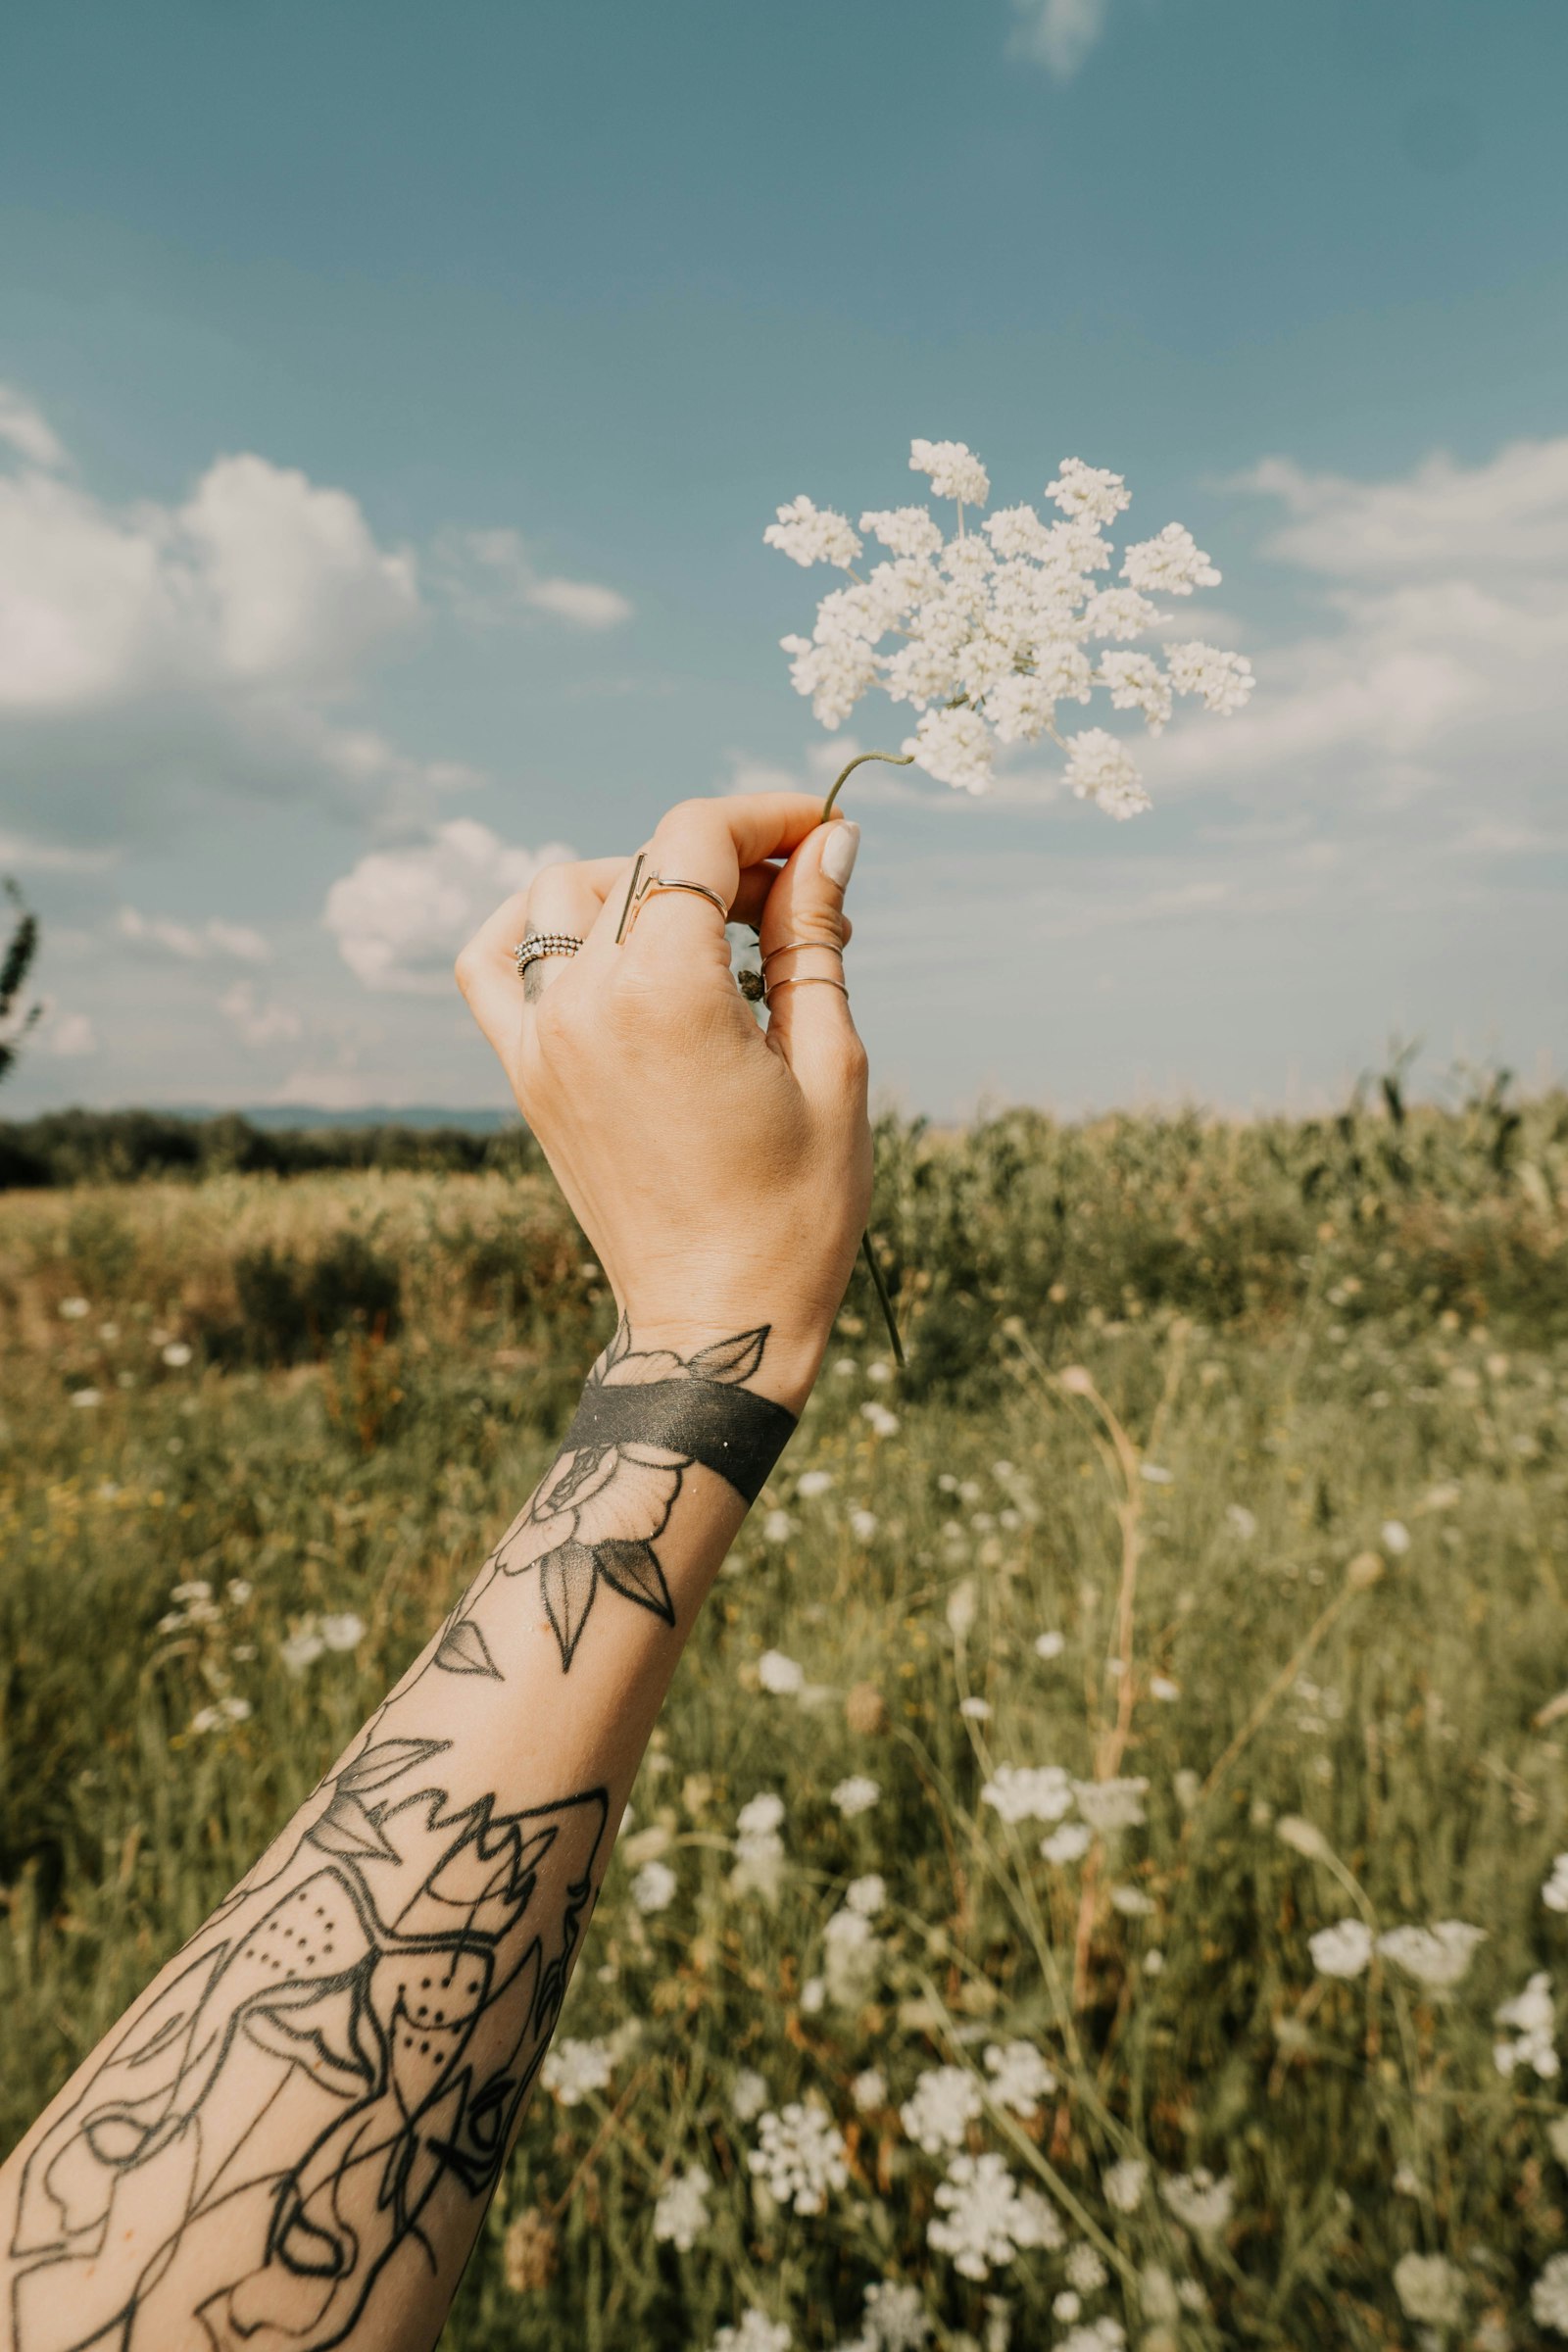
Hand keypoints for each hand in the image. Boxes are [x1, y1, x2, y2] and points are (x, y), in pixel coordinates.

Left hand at [455, 793, 869, 1401]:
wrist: (716, 1320)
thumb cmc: (795, 1210)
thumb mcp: (831, 1065)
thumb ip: (813, 940)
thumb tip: (829, 845)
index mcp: (667, 994)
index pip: (697, 841)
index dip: (767, 817)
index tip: (821, 836)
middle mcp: (585, 1002)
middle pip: (643, 863)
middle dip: (725, 861)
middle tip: (796, 908)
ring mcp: (542, 1038)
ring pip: (563, 896)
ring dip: (639, 886)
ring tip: (708, 932)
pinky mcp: (525, 1075)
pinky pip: (489, 966)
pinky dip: (527, 929)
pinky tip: (588, 938)